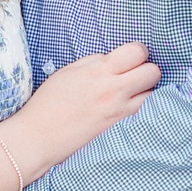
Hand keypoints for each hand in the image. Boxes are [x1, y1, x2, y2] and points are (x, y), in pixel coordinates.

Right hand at [5, 42, 157, 176]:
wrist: (38, 138)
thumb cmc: (48, 103)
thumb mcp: (68, 72)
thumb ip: (94, 62)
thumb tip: (113, 59)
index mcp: (98, 71)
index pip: (137, 52)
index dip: (138, 52)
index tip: (132, 56)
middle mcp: (113, 90)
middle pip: (153, 72)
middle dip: (148, 69)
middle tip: (135, 74)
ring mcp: (119, 111)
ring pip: (153, 94)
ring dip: (147, 90)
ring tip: (133, 92)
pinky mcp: (119, 128)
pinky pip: (143, 112)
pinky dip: (142, 107)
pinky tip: (130, 107)